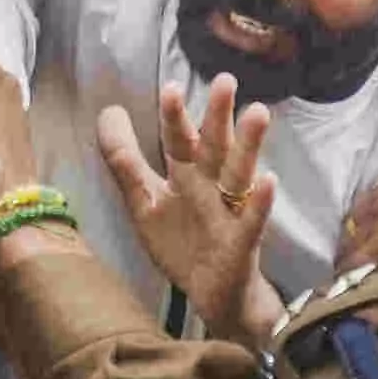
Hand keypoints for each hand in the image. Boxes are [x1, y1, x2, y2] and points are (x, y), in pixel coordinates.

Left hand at [96, 75, 281, 343]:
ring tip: (257, 113)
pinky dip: (260, 202)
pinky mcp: (242, 243)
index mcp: (186, 176)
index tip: (171, 86)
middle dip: (217, 116)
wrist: (213, 297)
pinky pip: (252, 220)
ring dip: (248, 145)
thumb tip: (109, 111)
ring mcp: (229, 212)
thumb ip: (125, 161)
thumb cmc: (181, 243)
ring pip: (239, 174)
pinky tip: (268, 182)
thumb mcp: (144, 202)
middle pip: (213, 147)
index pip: (178, 141)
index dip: (174, 117)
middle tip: (224, 81)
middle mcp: (210, 187)